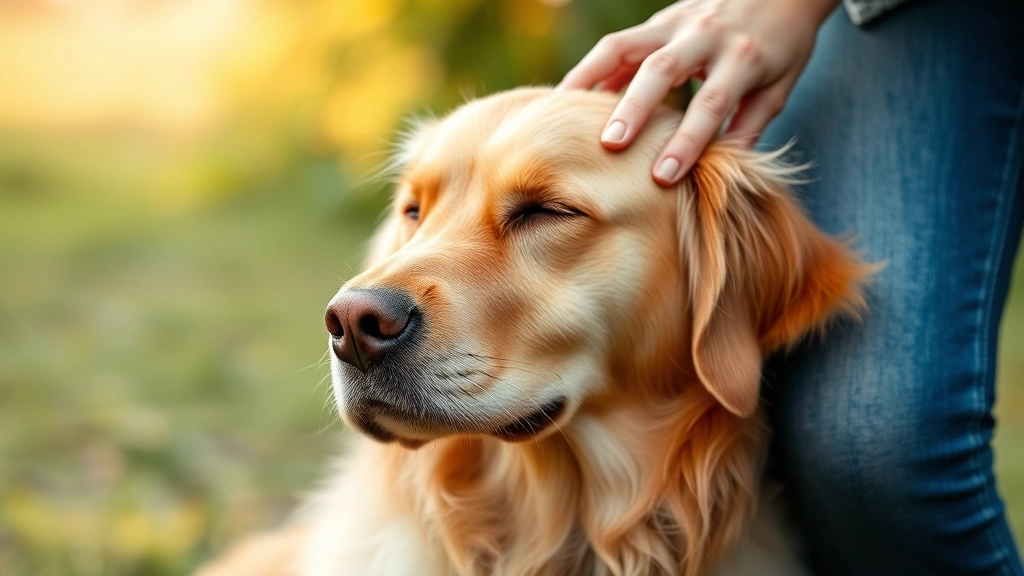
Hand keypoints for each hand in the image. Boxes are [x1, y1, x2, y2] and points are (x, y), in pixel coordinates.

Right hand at [558, 0, 838, 184]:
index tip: (663, 176)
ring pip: (626, 46)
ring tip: (561, 112)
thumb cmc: (781, 46)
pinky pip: (617, 45)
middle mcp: (706, 35)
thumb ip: (749, 125)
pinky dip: (590, 70)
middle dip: (634, 108)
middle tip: (610, 144)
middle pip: (663, 69)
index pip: (711, 102)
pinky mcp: (658, 21)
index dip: (687, 140)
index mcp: (743, 56)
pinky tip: (566, 97)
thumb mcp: (779, 86)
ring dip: (591, 78)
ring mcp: (677, 23)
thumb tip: (720, 172)